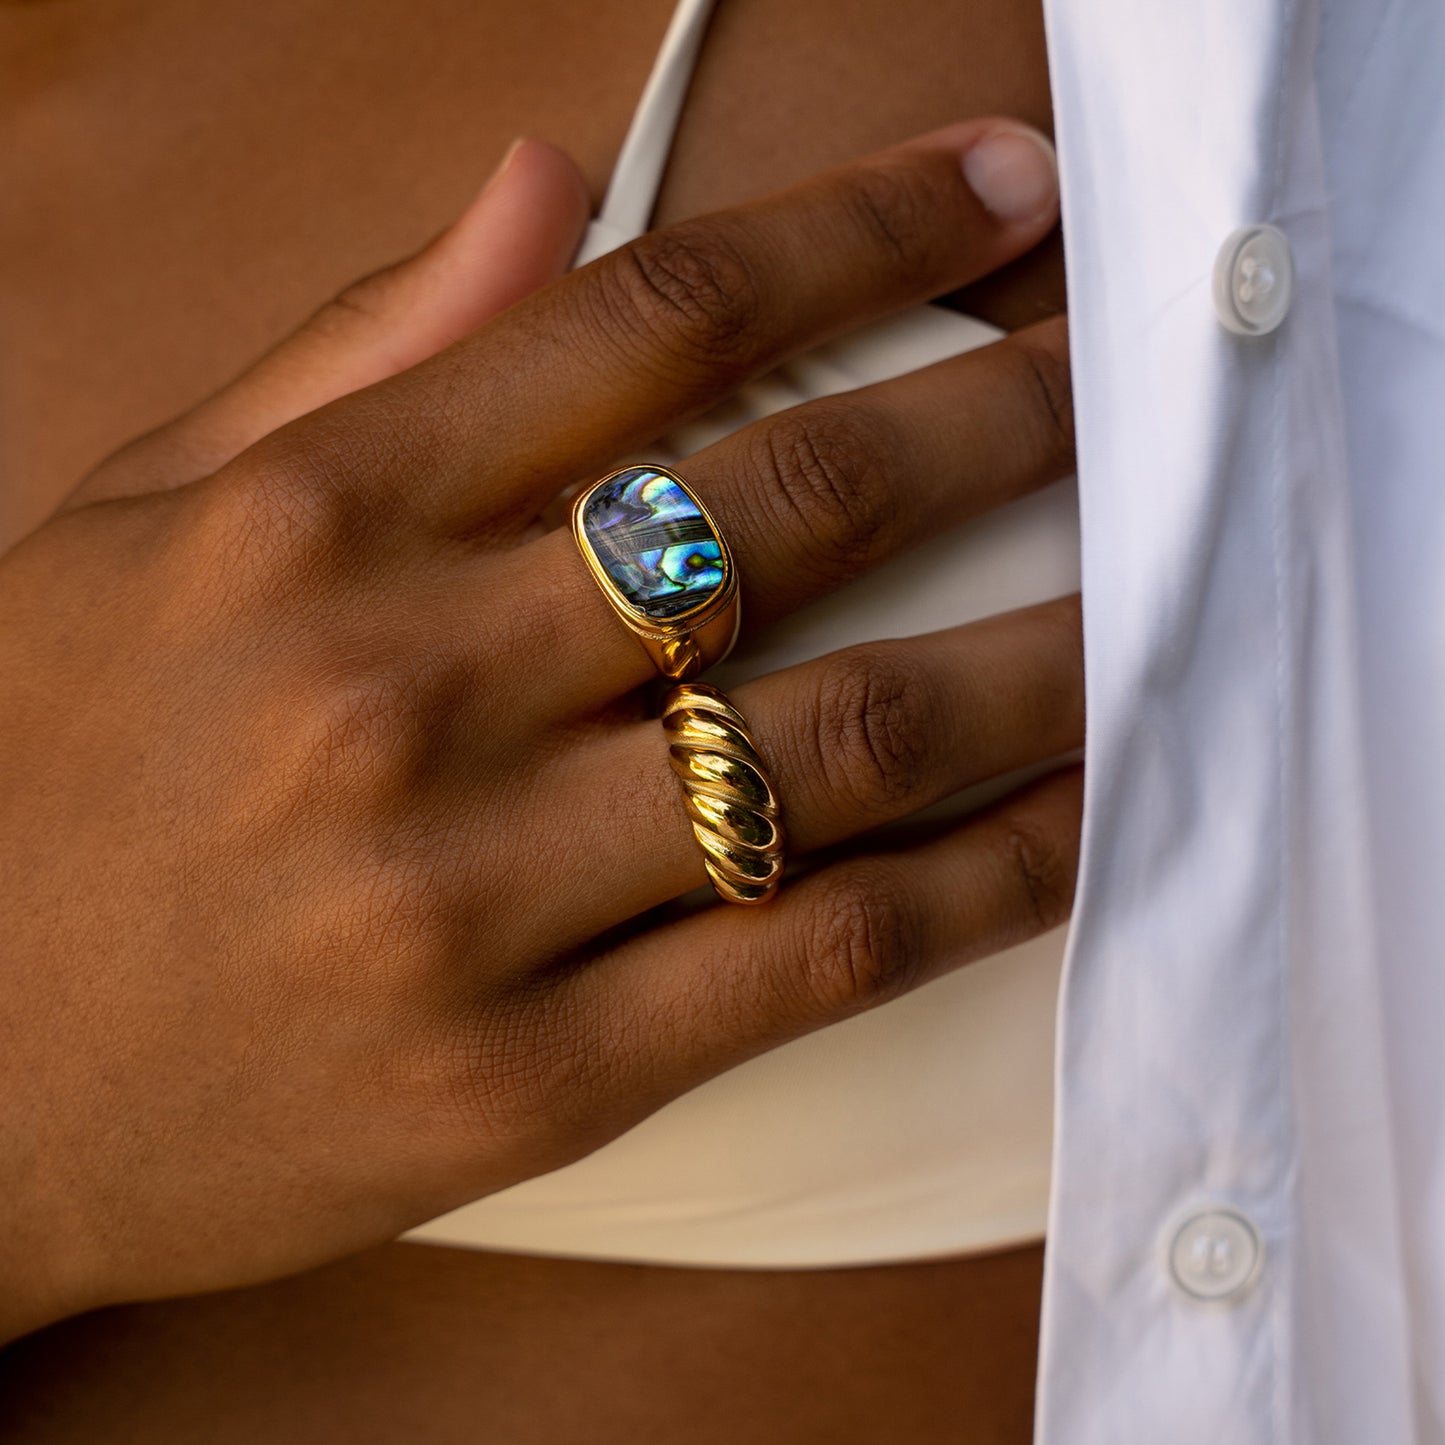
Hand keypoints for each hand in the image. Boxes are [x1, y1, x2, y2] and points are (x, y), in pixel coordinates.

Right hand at [0, 120, 1079, 1341]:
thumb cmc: (36, 783)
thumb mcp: (143, 523)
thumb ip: (361, 348)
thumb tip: (553, 177)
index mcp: (303, 522)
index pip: (647, 319)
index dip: (856, 230)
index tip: (991, 188)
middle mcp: (396, 687)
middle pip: (789, 503)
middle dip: (996, 415)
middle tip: (1117, 374)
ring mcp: (468, 897)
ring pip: (840, 736)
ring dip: (1037, 652)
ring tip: (1149, 593)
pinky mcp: (522, 1081)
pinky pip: (813, 954)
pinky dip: (977, 879)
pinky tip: (1074, 813)